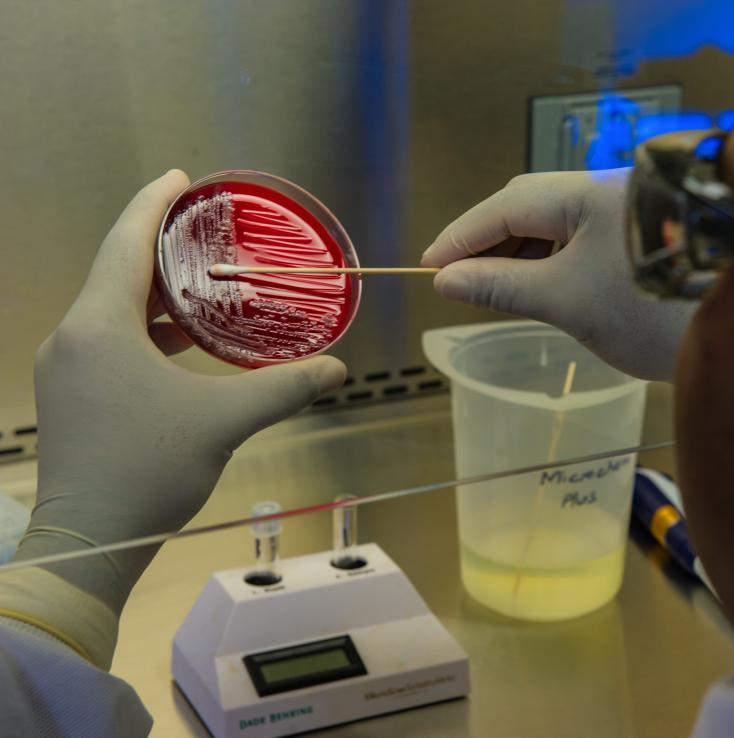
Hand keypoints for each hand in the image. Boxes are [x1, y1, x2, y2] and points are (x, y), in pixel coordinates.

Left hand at [15, 171, 346, 614]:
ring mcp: (66, 369)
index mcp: (99, 326)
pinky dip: (145, 330)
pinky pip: (108, 341)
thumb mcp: (223, 422)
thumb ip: (282, 388)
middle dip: (161, 247)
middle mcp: (73, 338)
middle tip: (205, 231)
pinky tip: (181, 345)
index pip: (126, 243)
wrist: (89, 540)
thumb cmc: (145, 470)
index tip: (179, 179)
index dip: (153, 204)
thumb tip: (336, 369)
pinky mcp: (71, 397)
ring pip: (112, 310)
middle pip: (117, 272)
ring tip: (202, 284)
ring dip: (155, 293)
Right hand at [421, 169, 695, 380]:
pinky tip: (538, 285)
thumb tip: (447, 279)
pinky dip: (552, 261)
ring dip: (521, 254)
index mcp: (586, 193)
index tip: (427, 266)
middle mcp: (609, 190)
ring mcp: (629, 212)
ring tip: (492, 289)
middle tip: (456, 281)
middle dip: (490, 242)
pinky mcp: (643, 237)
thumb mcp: (566, 301)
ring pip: (557, 225)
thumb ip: (501, 286)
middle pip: (530, 207)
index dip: (461, 236)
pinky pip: (583, 240)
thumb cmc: (654, 312)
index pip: (505, 206)